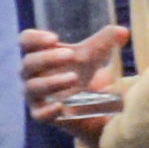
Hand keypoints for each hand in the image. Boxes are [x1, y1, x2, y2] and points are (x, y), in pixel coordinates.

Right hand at [19, 22, 124, 139]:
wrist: (93, 104)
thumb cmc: (86, 72)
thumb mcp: (96, 55)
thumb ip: (106, 41)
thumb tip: (122, 32)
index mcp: (40, 54)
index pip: (26, 41)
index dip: (35, 38)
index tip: (54, 38)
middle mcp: (32, 74)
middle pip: (28, 63)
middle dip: (48, 58)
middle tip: (70, 55)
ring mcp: (35, 96)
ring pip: (33, 87)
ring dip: (52, 81)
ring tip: (75, 78)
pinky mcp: (42, 115)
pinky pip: (39, 114)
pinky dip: (48, 110)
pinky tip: (61, 106)